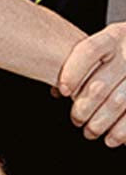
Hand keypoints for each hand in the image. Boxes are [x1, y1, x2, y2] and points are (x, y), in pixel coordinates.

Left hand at [57, 22, 125, 146]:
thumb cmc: (120, 54)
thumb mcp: (106, 49)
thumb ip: (82, 65)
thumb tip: (56, 89)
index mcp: (115, 36)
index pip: (89, 51)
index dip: (73, 72)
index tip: (64, 91)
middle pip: (100, 84)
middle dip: (84, 108)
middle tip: (77, 119)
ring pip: (118, 102)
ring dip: (101, 122)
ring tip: (91, 131)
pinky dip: (122, 130)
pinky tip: (113, 138)